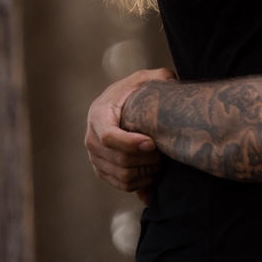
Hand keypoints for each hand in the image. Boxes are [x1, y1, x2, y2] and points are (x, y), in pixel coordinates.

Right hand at [87, 72, 161, 197]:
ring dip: (147, 172)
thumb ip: (159, 77)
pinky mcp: (102, 171)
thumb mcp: (145, 80)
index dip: (131, 144)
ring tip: (161, 160)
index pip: (108, 136)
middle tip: (164, 151)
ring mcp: (95, 158)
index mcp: (98, 115)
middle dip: (147, 159)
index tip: (152, 143)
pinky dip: (142, 182)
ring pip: (123, 176)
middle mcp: (91, 139)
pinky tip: (154, 170)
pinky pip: (123, 185)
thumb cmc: (133, 93)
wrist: (116, 107)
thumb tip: (170, 80)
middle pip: (120, 160)